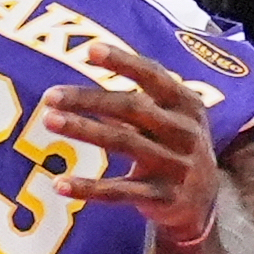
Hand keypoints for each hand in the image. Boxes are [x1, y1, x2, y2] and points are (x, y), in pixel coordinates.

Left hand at [47, 44, 222, 245]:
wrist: (204, 202)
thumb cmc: (174, 147)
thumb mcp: (167, 120)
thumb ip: (133, 103)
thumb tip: (83, 87)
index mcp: (186, 104)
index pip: (153, 76)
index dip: (123, 62)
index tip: (90, 51)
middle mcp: (184, 131)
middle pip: (131, 107)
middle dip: (88, 99)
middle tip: (50, 96)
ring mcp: (175, 165)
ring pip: (123, 143)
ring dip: (83, 130)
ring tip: (49, 121)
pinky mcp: (162, 197)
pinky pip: (119, 192)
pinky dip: (88, 188)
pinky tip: (59, 184)